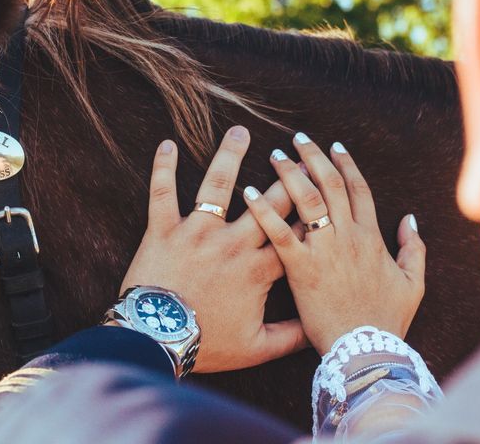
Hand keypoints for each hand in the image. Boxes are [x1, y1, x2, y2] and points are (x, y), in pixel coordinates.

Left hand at [119, 127, 307, 371]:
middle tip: (297, 153)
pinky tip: (167, 144)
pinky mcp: (163, 230)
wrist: (156, 340)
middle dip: (286, 175)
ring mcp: (196, 233)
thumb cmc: (205, 344)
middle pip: (266, 201)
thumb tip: (316, 329)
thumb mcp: (255, 348)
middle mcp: (232, 243)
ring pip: (217, 185)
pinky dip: (163, 167)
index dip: (312, 213)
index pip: (294, 234)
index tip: (324, 191)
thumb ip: (289, 337)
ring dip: (230, 155)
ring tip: (240, 131)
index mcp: (257, 270)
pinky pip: (162, 192)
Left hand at [243, 134, 425, 354]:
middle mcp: (348, 236)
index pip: (358, 190)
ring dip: (290, 173)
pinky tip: (249, 192)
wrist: (364, 352)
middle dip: (314, 158)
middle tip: (299, 138)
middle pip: (330, 185)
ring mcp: (324, 250)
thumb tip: (411, 220)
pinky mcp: (300, 267)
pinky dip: (264, 209)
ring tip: (275, 154)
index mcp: (372, 238)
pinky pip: (279, 231)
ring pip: (307, 200)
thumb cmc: (386, 321)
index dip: (346, 165)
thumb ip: (415, 249)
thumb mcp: (413, 284)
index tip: (333, 146)